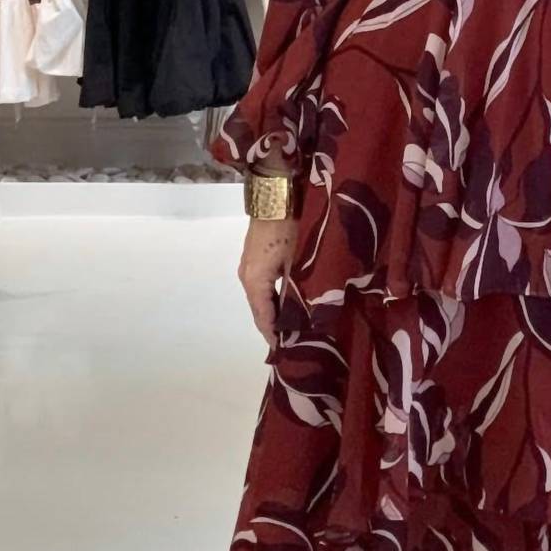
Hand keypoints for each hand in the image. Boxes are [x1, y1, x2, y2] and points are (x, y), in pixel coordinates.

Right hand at [238, 218, 298, 347]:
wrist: (276, 198)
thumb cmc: (289, 230)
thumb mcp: (296, 263)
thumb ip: (297, 291)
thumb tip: (304, 318)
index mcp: (255, 282)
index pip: (263, 318)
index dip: (274, 336)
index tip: (285, 352)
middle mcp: (247, 278)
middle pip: (259, 310)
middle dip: (273, 328)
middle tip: (290, 345)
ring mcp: (248, 268)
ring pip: (261, 299)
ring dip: (274, 314)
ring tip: (290, 330)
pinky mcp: (255, 259)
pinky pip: (262, 288)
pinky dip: (272, 300)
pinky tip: (285, 306)